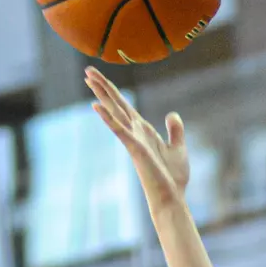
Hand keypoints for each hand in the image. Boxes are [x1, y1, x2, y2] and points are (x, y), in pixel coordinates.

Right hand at [85, 68, 188, 211]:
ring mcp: (133, 140)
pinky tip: (96, 106)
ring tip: (88, 79)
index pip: (125, 106)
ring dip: (102, 95)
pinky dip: (109, 118)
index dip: (113, 91)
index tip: (98, 77)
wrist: (172, 197)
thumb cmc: (174, 178)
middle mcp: (136, 132)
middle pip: (116, 104)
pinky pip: (120, 130)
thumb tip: (171, 114)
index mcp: (144, 131)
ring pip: (115, 112)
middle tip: (87, 69)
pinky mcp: (135, 149)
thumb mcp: (179, 148)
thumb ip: (175, 130)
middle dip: (103, 86)